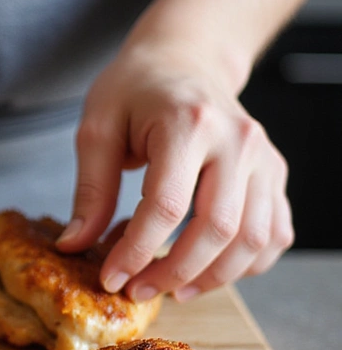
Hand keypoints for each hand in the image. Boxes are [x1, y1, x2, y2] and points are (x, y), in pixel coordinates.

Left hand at [56, 37, 292, 300]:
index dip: (136, 251)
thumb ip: (90, 190)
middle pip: (217, 228)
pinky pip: (274, 233)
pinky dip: (246, 264)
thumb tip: (75, 245)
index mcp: (188, 123)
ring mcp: (264, 158)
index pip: (165, 205)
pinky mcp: (274, 174)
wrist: (184, 58)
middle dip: (174, 272)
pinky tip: (208, 272)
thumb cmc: (136, 89)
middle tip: (138, 291)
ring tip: (171, 290)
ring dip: (212, 277)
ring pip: (252, 239)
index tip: (110, 278)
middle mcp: (237, 140)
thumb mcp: (97, 128)